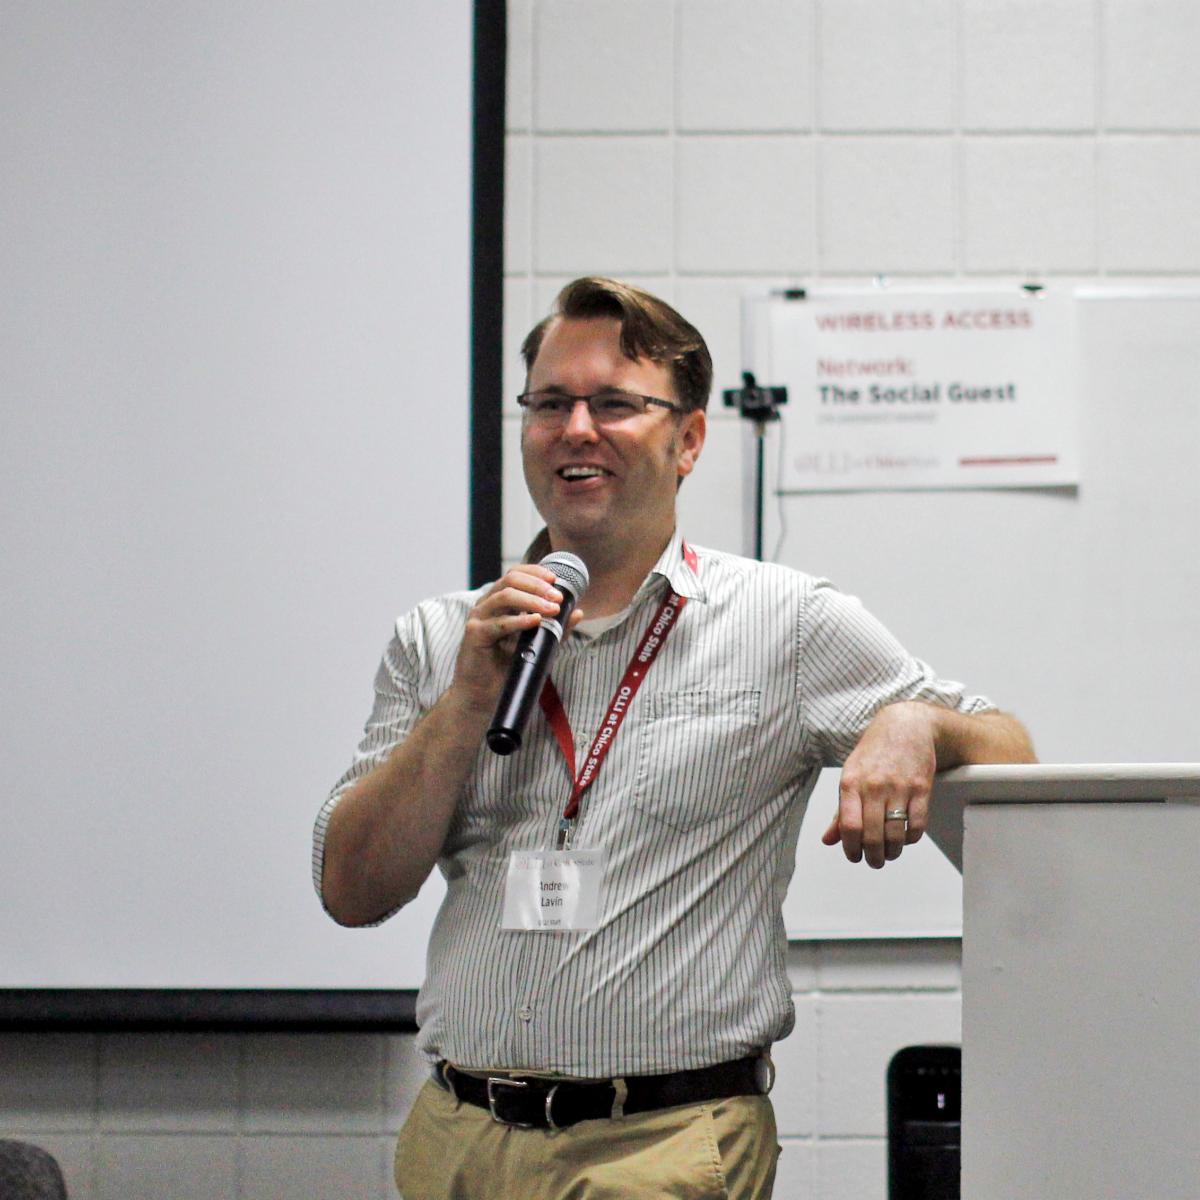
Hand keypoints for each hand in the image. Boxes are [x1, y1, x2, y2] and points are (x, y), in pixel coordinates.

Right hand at [450, 565, 581, 708]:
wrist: (482, 693)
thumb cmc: (506, 667)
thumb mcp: (536, 644)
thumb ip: (555, 628)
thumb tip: (577, 612)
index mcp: (499, 601)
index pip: (516, 574)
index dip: (537, 573)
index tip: (556, 580)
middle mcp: (487, 605)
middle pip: (511, 579)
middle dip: (538, 585)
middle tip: (557, 597)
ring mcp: (479, 617)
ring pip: (505, 596)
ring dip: (532, 600)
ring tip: (551, 609)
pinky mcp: (475, 634)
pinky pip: (499, 623)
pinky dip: (519, 620)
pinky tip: (535, 621)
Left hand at [821, 702, 937, 868]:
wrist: (906, 726)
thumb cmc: (875, 752)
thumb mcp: (851, 775)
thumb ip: (841, 810)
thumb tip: (828, 839)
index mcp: (850, 782)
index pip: (848, 826)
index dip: (850, 849)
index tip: (854, 856)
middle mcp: (874, 785)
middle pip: (872, 835)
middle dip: (873, 857)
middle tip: (874, 861)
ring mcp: (899, 787)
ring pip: (895, 834)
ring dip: (892, 852)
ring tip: (889, 853)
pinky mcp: (922, 788)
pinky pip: (917, 825)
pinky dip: (911, 839)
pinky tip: (905, 838)